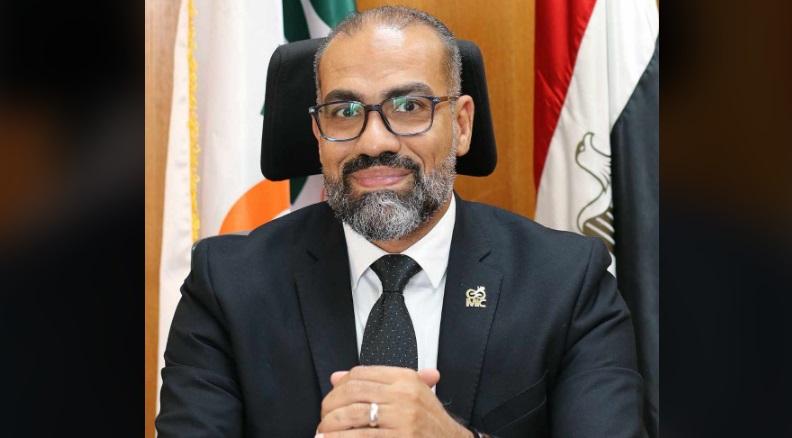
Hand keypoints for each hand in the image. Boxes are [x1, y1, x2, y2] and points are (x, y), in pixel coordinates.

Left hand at [316, 366, 469, 436]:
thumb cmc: (428, 422)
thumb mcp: (409, 394)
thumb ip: (375, 383)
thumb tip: (335, 377)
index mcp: (406, 378)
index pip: (361, 373)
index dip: (339, 386)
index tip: (331, 400)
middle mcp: (404, 395)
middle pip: (352, 392)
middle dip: (330, 406)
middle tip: (323, 417)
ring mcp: (403, 418)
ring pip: (352, 415)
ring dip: (331, 425)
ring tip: (321, 433)